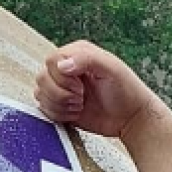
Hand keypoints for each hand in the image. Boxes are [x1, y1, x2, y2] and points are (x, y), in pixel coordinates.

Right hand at [32, 41, 158, 139]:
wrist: (130, 118)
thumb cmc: (127, 91)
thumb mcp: (112, 68)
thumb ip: (87, 59)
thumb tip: (61, 65)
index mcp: (77, 54)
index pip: (52, 60)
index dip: (63, 76)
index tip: (81, 84)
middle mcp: (66, 70)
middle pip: (42, 78)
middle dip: (62, 93)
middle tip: (82, 96)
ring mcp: (62, 88)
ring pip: (40, 94)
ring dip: (60, 105)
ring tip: (80, 105)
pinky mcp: (60, 106)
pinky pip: (44, 109)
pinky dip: (59, 115)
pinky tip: (75, 113)